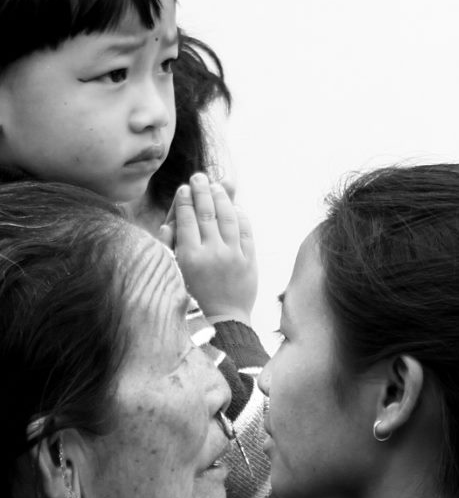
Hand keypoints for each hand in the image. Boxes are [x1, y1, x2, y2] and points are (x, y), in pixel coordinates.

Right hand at [160, 172, 256, 323]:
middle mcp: (212, 253)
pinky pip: (246, 231)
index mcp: (190, 256)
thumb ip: (171, 247)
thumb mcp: (175, 274)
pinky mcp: (249, 260)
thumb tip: (170, 223)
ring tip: (217, 185)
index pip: (187, 218)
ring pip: (228, 217)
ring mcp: (233, 256)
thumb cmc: (193, 299)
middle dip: (202, 190)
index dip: (185, 200)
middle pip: (207, 212)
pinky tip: (235, 206)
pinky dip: (240, 215)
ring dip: (222, 197)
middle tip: (199, 177)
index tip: (184, 188)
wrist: (223, 320)